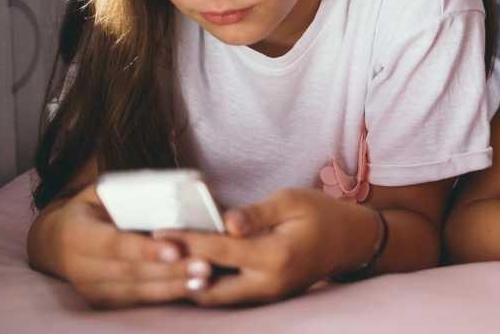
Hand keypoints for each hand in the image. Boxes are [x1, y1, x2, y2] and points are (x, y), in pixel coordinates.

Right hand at [39, 186, 205, 307]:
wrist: (58, 240)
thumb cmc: (94, 208)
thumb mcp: (103, 191)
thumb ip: (132, 189)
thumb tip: (178, 186)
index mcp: (76, 233)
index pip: (113, 243)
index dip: (144, 249)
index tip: (175, 250)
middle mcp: (78, 266)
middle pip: (130, 271)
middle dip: (170, 270)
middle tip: (204, 266)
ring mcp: (90, 288)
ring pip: (137, 290)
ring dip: (174, 286)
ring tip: (205, 279)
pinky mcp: (103, 300)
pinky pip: (138, 300)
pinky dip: (167, 294)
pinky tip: (194, 288)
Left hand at [160, 188, 375, 305]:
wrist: (350, 242)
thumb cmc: (321, 214)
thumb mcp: (292, 201)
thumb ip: (256, 213)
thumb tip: (226, 222)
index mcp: (275, 256)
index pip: (219, 249)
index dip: (186, 241)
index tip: (156, 232)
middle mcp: (268, 283)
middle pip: (208, 286)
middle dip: (178, 272)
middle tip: (150, 255)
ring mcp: (267, 295)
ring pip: (215, 297)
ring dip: (189, 281)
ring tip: (162, 263)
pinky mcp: (265, 298)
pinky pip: (228, 296)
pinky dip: (206, 283)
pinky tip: (189, 267)